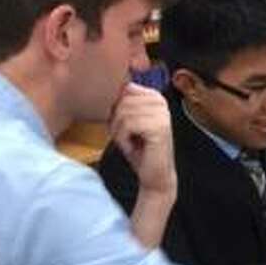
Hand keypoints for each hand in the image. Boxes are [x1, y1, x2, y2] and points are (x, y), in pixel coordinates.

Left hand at [109, 84, 175, 198]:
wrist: (153, 175)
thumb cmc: (138, 149)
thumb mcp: (126, 121)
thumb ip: (120, 103)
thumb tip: (103, 89)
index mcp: (154, 96)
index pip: (123, 89)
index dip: (116, 111)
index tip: (127, 128)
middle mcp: (161, 101)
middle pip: (122, 101)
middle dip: (117, 123)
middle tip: (128, 139)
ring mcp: (162, 113)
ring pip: (123, 113)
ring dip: (120, 133)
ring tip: (131, 143)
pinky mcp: (159, 127)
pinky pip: (127, 125)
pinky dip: (123, 140)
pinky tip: (133, 148)